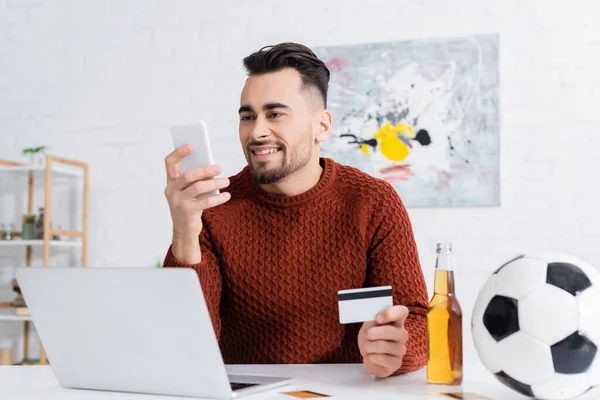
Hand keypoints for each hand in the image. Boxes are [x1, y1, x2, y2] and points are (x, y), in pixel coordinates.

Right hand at [164, 144, 230, 261]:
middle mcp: (171, 190)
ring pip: (198, 187)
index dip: (179, 152)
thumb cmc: (190, 204)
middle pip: (188, 175)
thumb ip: (195, 179)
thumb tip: (211, 167)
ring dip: (215, 183)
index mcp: (171, 181)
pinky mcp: (187, 212)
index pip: (170, 162)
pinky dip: (218, 198)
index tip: (191, 145)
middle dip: (205, 170)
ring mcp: (178, 202)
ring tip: (226, 181)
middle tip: (219, 168)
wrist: (184, 230)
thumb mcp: (189, 190)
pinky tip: (227, 195)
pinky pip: (206, 202)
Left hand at [358, 305, 408, 377]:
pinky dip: (371, 357)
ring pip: (382, 345)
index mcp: (397, 321)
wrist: (369, 356)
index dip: (390, 313)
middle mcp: (402, 334)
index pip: (402, 312)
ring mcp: (401, 349)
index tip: (377, 318)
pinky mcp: (397, 363)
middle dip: (372, 333)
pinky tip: (372, 356)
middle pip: (390, 331)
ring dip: (368, 346)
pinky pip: (382, 358)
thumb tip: (374, 317)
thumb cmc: (371, 337)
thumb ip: (373, 319)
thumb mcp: (369, 324)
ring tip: (367, 347)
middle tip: (366, 335)